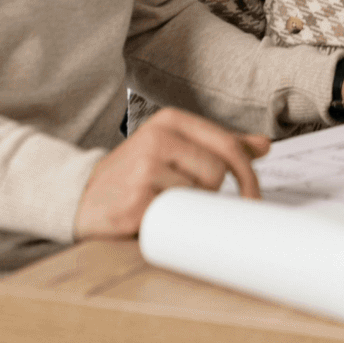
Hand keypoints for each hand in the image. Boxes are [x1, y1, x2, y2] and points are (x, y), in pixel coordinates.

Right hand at [73, 107, 268, 238]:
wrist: (79, 199)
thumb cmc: (134, 175)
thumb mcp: (175, 149)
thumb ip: (218, 145)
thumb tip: (264, 145)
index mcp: (171, 120)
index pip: (229, 145)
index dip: (248, 175)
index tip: (252, 197)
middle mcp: (157, 137)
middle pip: (218, 170)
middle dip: (211, 192)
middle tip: (186, 198)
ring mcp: (144, 167)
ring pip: (201, 193)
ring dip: (190, 207)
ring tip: (164, 203)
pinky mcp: (136, 199)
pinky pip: (178, 215)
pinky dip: (173, 221)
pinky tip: (153, 215)